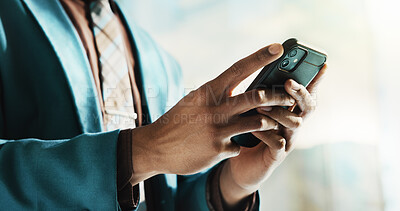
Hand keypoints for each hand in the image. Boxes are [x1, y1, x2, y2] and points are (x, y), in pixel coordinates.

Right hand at [129, 43, 295, 184]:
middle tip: (291, 96)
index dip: (259, 57)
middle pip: (256, 96)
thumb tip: (237, 86)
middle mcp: (215, 108)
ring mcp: (218, 129)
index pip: (238, 69)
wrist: (155, 148)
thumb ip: (215, 95)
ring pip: (258, 122)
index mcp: (208, 91)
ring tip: (274, 122)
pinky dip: (237, 145)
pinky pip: (239, 146)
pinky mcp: (219, 149)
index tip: (277, 48)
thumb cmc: (177, 121)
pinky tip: (226, 147)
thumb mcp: (194, 101)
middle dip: (279, 95)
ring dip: (270, 122)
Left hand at [220, 65, 326, 206]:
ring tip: (261, 106)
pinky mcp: (276, 156)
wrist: (237, 164)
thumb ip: (258, 95)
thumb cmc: (245, 132)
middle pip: (308, 106)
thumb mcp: (250, 109)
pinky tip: (253, 128)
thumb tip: (258, 68)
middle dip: (300, 93)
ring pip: (294, 123)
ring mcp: (287, 140)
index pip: (306, 92)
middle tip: (289, 82)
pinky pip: (278, 143)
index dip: (315, 80)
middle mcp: (292, 125)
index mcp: (288, 110)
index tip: (322, 64)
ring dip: (279, 112)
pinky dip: (266, 133)